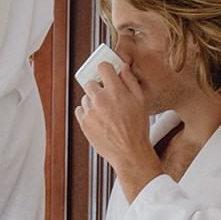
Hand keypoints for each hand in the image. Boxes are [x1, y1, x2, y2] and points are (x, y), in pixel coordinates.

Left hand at [75, 63, 161, 199]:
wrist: (129, 152)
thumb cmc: (137, 128)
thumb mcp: (141, 101)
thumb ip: (130, 81)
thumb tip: (122, 67)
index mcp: (116, 91)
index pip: (103, 67)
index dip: (105, 69)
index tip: (107, 74)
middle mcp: (101, 99)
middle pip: (91, 82)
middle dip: (98, 87)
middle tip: (107, 96)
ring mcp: (91, 112)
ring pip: (85, 97)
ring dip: (93, 101)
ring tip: (105, 113)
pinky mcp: (84, 123)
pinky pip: (80, 110)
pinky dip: (87, 113)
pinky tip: (98, 119)